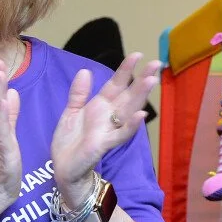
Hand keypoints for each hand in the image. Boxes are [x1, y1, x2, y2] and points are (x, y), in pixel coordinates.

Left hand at [50, 53, 159, 205]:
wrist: (63, 167)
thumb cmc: (70, 141)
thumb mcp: (71, 112)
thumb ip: (78, 93)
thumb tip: (85, 70)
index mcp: (100, 106)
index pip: (116, 85)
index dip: (125, 70)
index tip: (138, 55)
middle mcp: (108, 116)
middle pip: (128, 95)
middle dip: (142, 79)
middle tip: (157, 63)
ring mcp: (108, 130)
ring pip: (129, 111)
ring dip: (140, 96)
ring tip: (151, 80)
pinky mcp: (104, 144)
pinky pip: (120, 134)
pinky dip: (130, 126)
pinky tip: (140, 115)